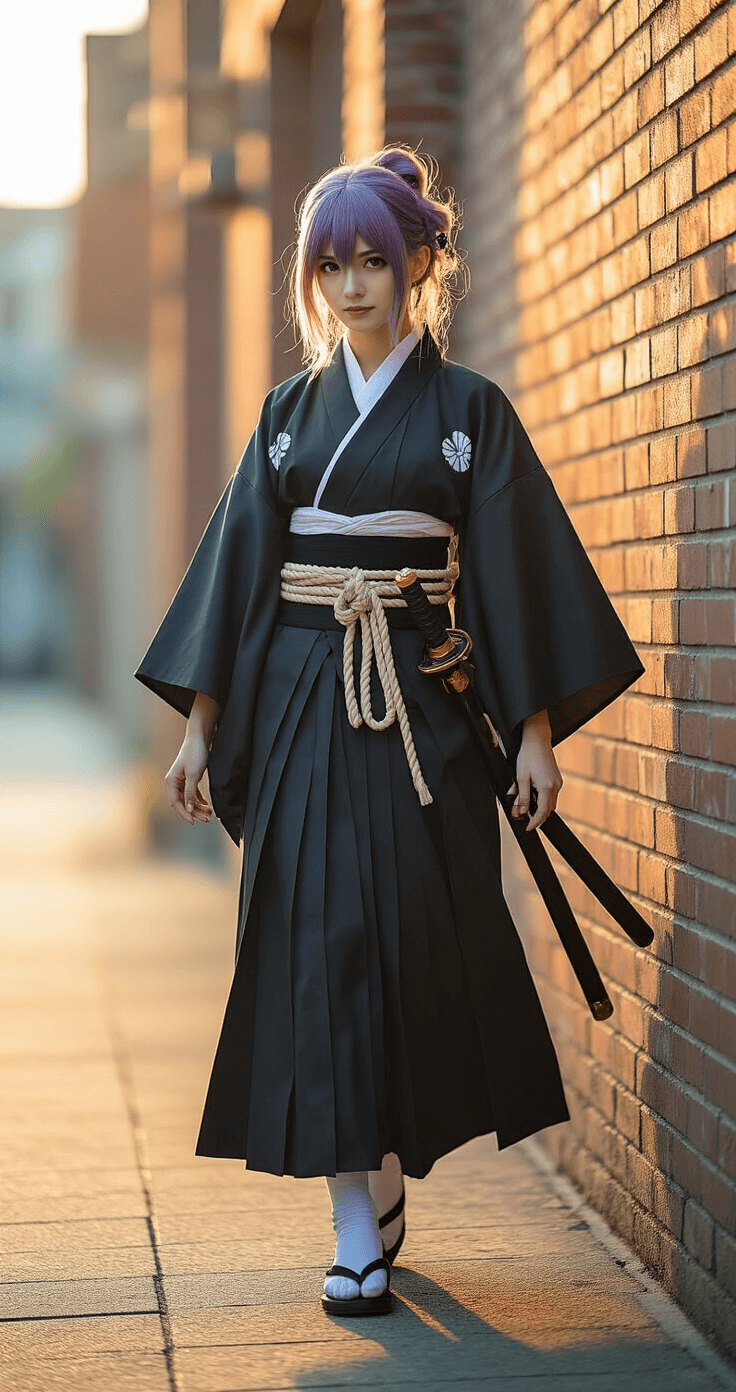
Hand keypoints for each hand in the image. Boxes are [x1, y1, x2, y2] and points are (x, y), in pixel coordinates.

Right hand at [165, 733, 212, 825]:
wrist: (200, 737)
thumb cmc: (195, 753)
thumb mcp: (194, 774)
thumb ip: (190, 793)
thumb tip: (189, 809)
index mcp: (171, 781)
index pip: (176, 803)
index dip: (184, 814)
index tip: (194, 822)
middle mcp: (174, 782)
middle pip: (182, 803)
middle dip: (194, 812)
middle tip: (207, 819)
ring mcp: (182, 780)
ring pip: (188, 799)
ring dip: (198, 807)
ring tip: (209, 813)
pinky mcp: (190, 778)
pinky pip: (193, 794)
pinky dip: (199, 800)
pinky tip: (206, 805)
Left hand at [506, 710, 562, 832]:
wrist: (537, 739)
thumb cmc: (528, 755)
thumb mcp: (521, 777)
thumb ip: (522, 797)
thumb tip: (522, 812)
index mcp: (547, 787)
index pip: (542, 812)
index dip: (535, 822)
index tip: (528, 828)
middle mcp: (556, 786)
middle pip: (548, 810)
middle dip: (538, 817)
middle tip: (526, 821)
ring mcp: (558, 782)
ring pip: (551, 803)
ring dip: (541, 808)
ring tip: (527, 809)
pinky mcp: (557, 778)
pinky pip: (552, 795)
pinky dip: (543, 800)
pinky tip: (534, 797)